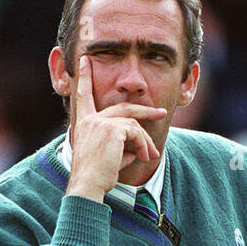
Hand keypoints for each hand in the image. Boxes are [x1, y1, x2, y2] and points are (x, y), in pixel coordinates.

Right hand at [66, 57, 166, 201]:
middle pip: (124, 107)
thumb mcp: (109, 157)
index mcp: (84, 123)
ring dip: (146, 141)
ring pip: (134, 124)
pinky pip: (136, 133)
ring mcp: (100, 122)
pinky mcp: (112, 130)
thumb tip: (137, 150)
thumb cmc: (97, 177)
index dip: (84, 76)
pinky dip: (143, 145)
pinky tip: (144, 158)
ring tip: (151, 156)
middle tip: (162, 113)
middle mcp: (90, 119)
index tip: (84, 60)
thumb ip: (122, 148)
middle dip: (145, 111)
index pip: (84, 94)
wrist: (88, 185)